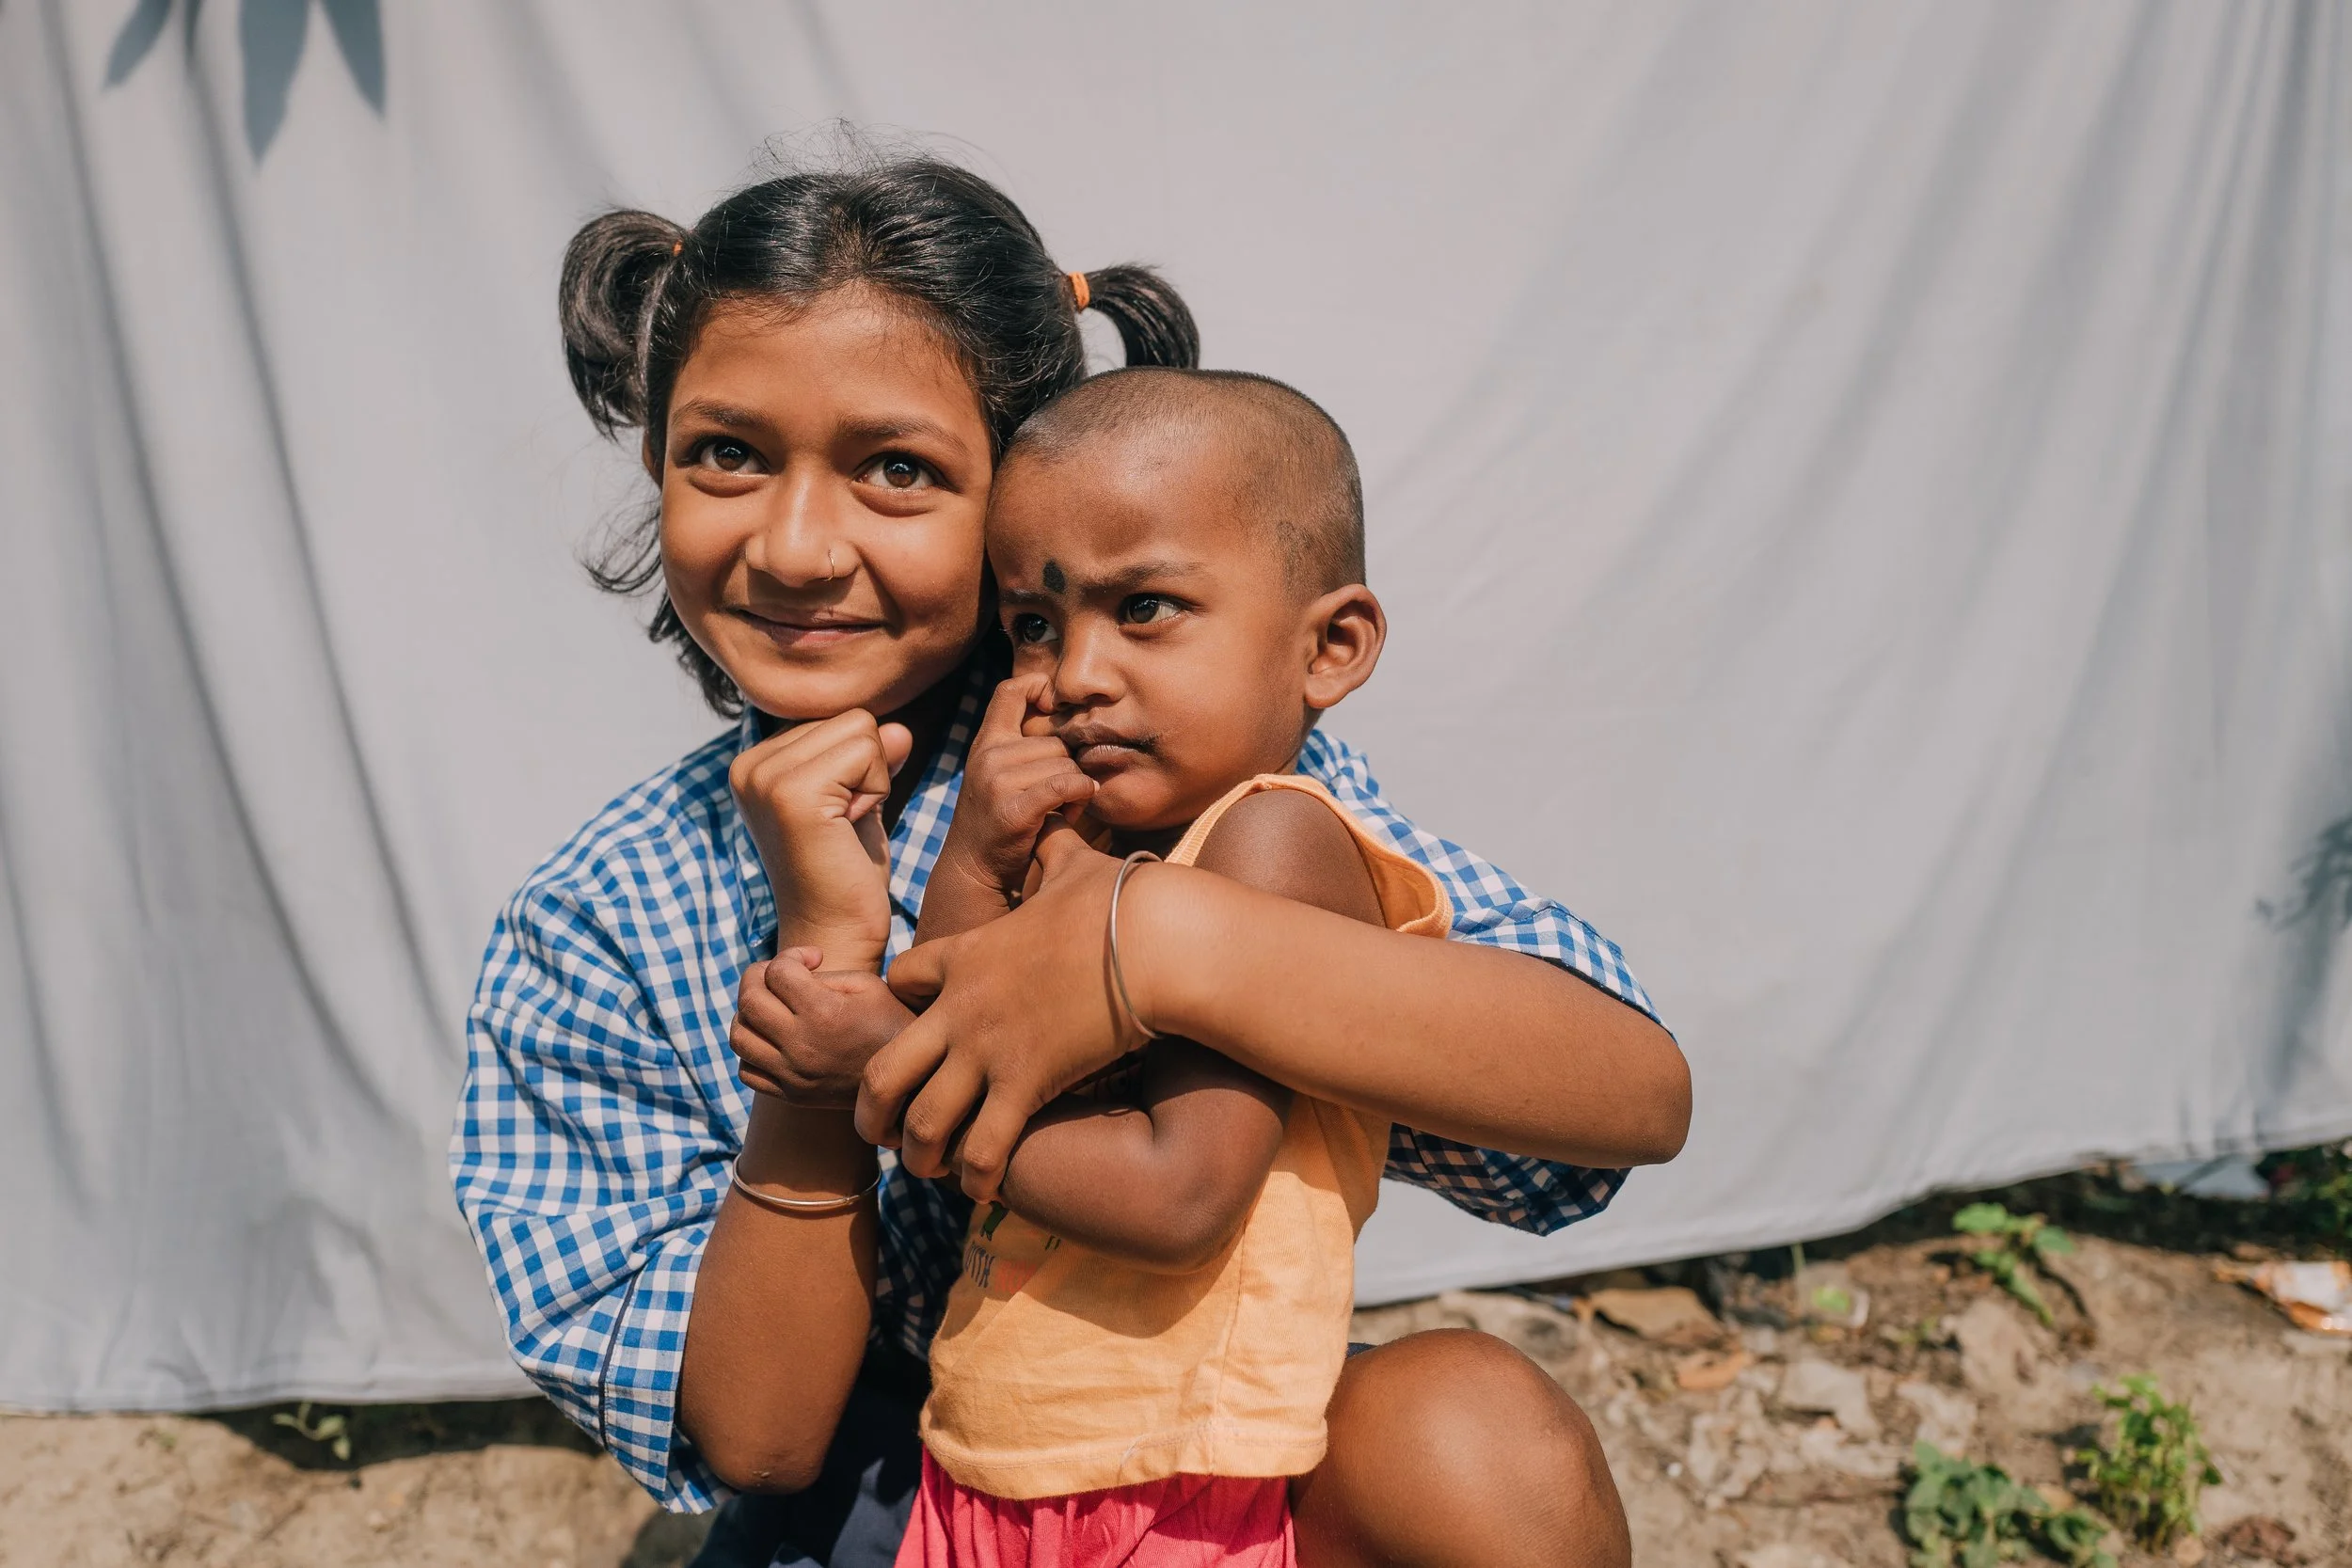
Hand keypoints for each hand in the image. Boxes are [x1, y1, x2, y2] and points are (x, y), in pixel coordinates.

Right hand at [730, 711, 912, 972]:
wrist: (834, 936)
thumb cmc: (846, 873)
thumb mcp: (858, 799)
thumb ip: (871, 756)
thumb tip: (899, 727)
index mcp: (753, 762)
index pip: (836, 716)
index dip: (857, 765)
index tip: (836, 817)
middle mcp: (748, 763)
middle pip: (851, 717)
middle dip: (867, 769)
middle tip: (844, 825)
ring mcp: (765, 777)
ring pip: (863, 729)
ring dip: (872, 780)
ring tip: (845, 827)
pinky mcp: (792, 793)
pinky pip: (867, 752)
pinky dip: (876, 790)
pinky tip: (849, 830)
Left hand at [731, 946, 915, 1106]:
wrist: (910, 1081)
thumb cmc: (890, 1023)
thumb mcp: (867, 986)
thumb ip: (823, 974)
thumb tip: (789, 974)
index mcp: (823, 1013)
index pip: (777, 972)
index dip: (791, 955)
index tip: (812, 958)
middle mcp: (802, 1046)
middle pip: (748, 1002)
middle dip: (758, 977)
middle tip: (779, 976)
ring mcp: (793, 1075)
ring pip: (739, 1037)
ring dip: (749, 1014)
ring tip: (771, 1007)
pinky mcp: (791, 1095)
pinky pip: (747, 1071)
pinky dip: (752, 1050)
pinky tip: (774, 1039)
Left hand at [863, 821, 1160, 1198]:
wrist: (1154, 942)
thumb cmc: (1123, 902)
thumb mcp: (1075, 866)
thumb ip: (1054, 854)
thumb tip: (1061, 826)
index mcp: (967, 953)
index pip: (902, 982)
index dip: (900, 1005)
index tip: (913, 1028)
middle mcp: (961, 1007)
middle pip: (882, 1069)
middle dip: (873, 1110)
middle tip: (882, 1131)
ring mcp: (988, 1049)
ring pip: (922, 1121)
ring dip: (919, 1155)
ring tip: (928, 1170)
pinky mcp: (1025, 1083)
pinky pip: (981, 1149)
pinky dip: (975, 1177)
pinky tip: (982, 1189)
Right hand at [927, 675, 1094, 913]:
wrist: (974, 868)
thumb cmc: (998, 818)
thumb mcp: (998, 772)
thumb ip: (1020, 745)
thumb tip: (1062, 714)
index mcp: (986, 742)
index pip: (1010, 691)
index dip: (1039, 687)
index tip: (1056, 708)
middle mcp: (989, 755)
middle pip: (1056, 741)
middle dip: (1069, 767)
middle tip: (1061, 795)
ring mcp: (999, 781)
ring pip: (1067, 765)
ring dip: (1075, 788)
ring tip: (1062, 808)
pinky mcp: (1015, 809)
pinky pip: (1065, 785)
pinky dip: (1081, 794)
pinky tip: (1077, 807)